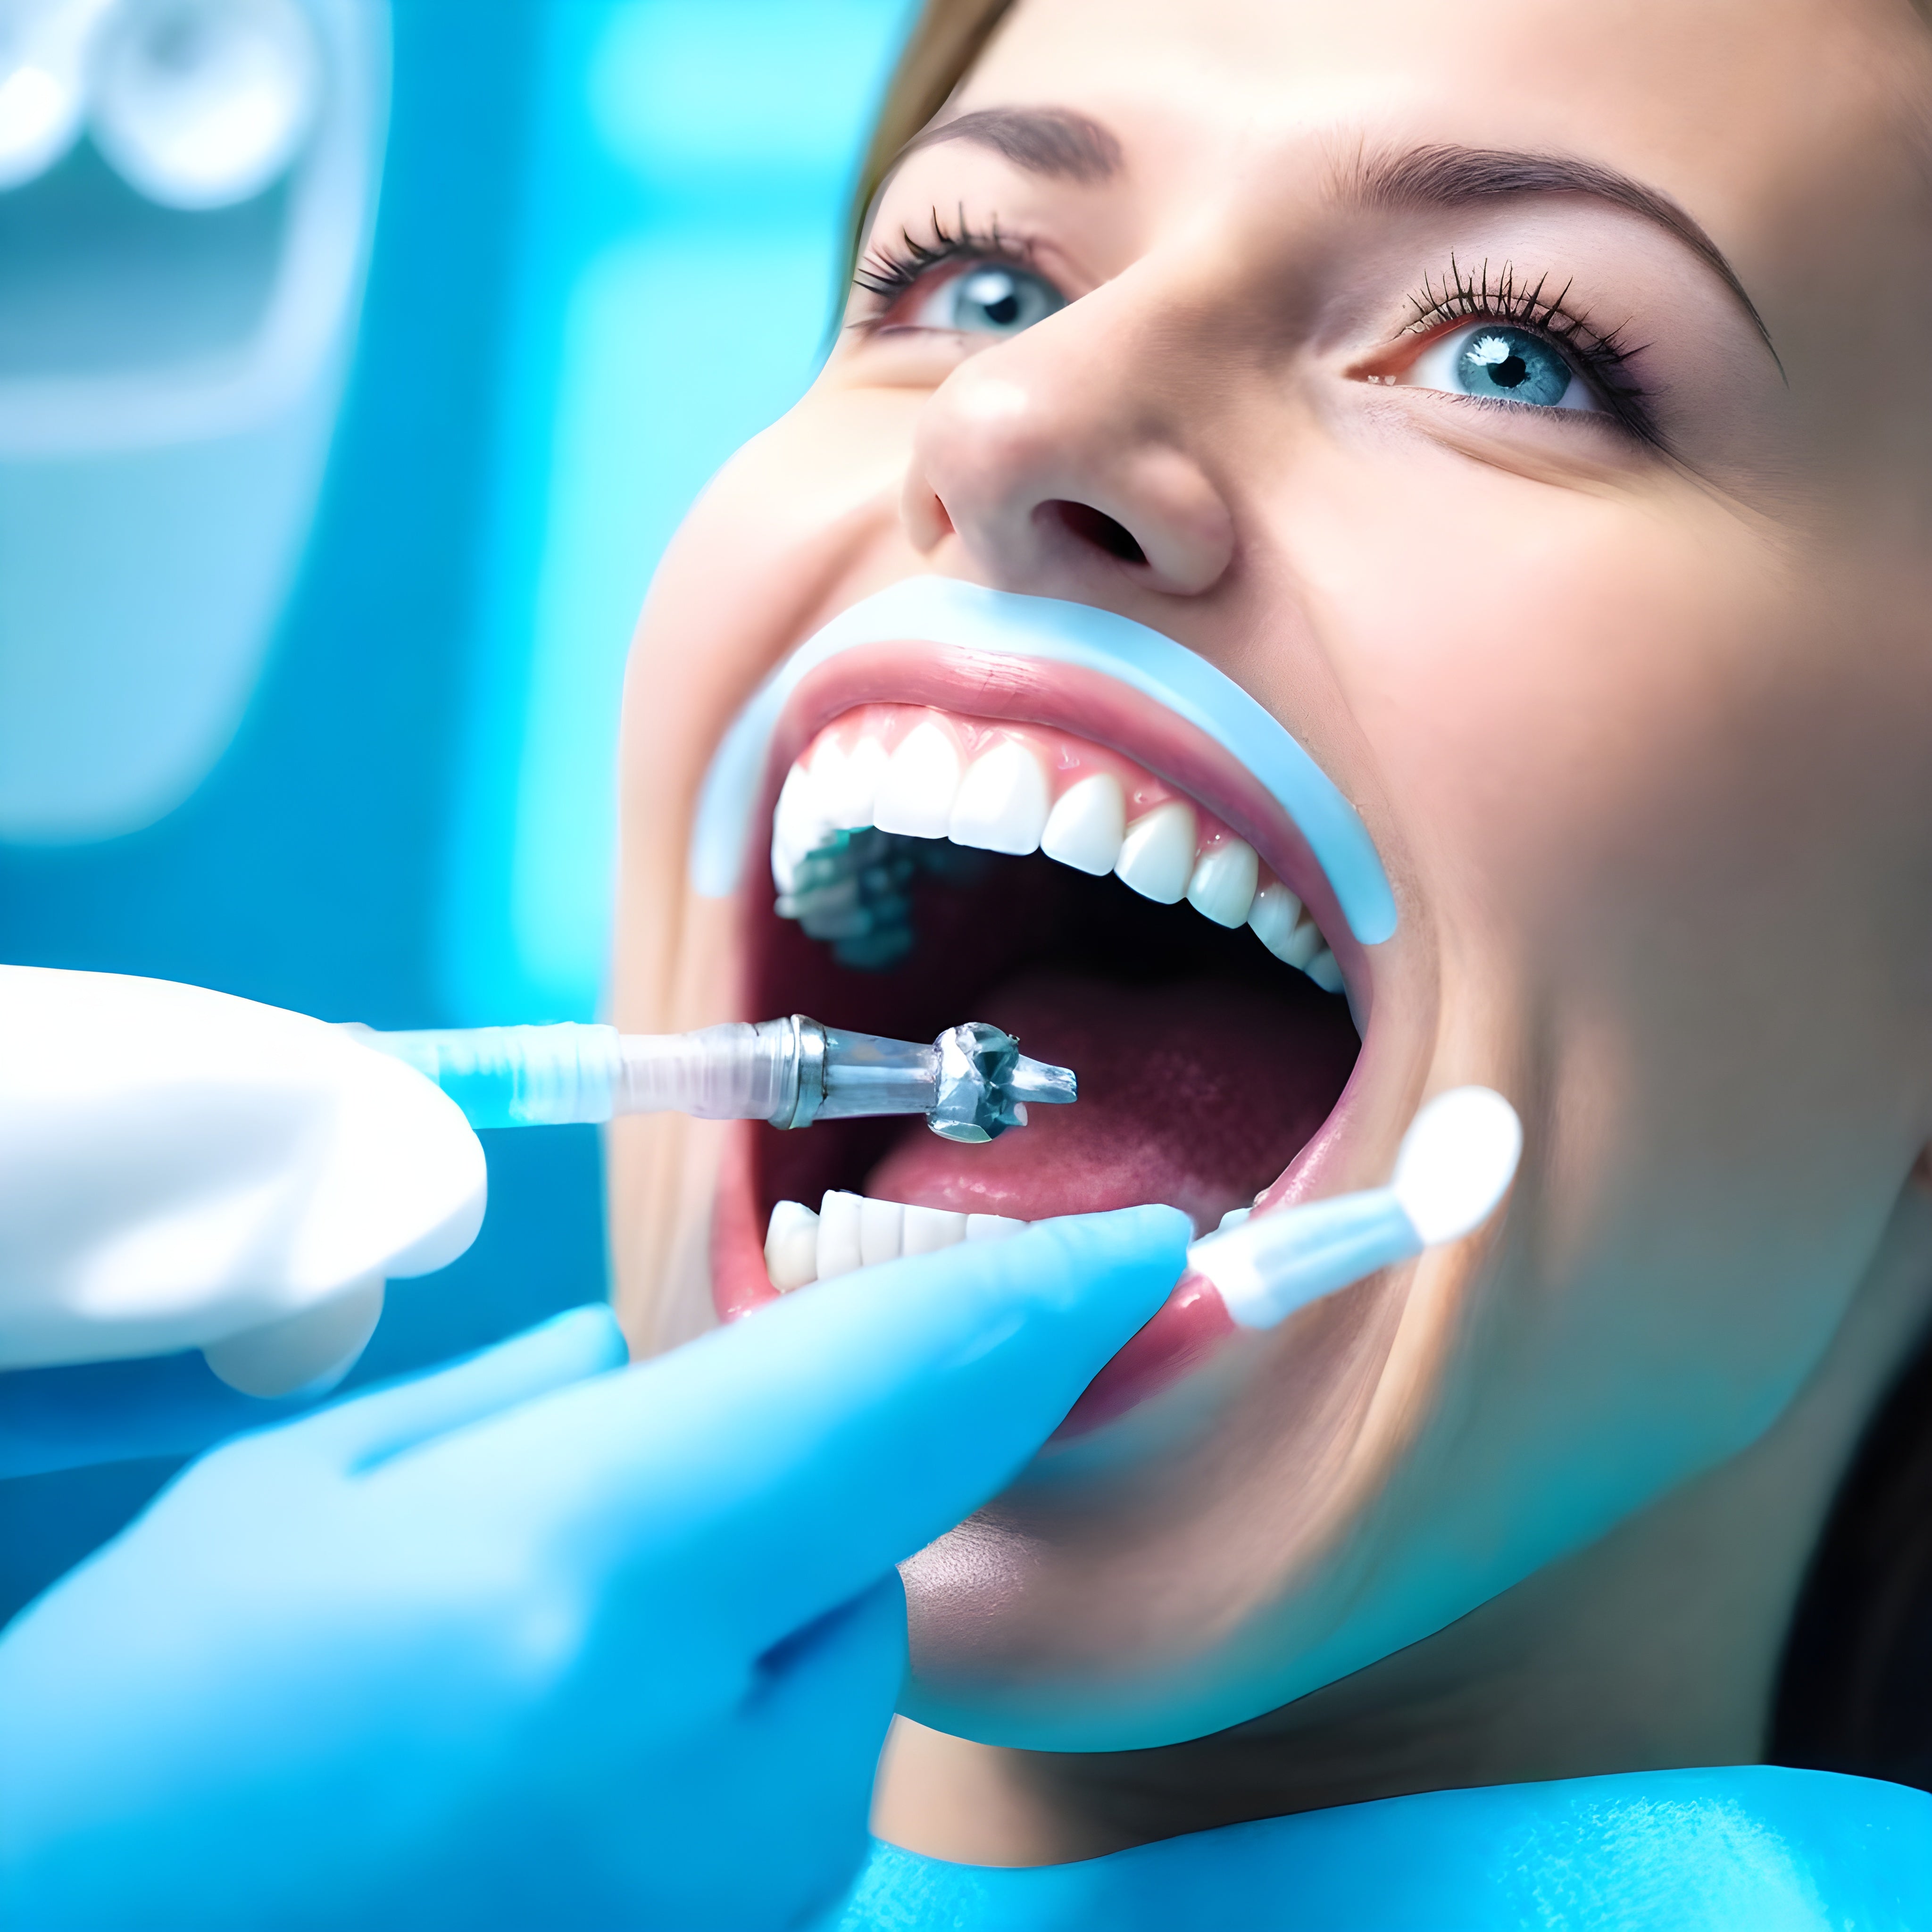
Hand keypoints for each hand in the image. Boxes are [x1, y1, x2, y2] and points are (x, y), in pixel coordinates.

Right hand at [0, 1204, 1188, 1930]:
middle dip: (798, 1487)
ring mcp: (716, 1905)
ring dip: (737, 1616)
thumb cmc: (133, 1735)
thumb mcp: (315, 1499)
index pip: (891, 1403)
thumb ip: (540, 1409)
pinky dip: (707, 1723)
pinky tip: (544, 1751)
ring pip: (832, 1674)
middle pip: (879, 1548)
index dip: (1038, 1312)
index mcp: (587, 1588)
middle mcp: (697, 1769)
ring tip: (511, 1666)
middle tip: (609, 1523)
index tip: (1147, 1256)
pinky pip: (777, 1788)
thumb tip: (659, 1374)